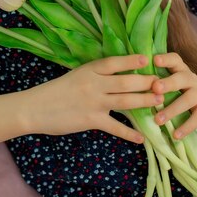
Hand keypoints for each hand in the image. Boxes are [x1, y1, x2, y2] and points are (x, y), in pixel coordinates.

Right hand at [25, 54, 163, 143]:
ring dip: (144, 101)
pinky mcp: (91, 120)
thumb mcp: (76, 75)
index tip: (148, 59)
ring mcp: (93, 102)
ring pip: (125, 101)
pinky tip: (141, 138)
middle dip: (146, 83)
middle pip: (126, 81)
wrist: (34, 107)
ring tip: (159, 103)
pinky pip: (115, 127)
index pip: (114, 62)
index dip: (132, 60)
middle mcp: (94, 83)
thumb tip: (117, 74)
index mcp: (89, 70)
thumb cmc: (55, 91)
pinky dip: (129, 133)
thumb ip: (95, 75)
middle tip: (162, 84)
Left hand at [151, 52, 196, 138]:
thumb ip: (154, 79)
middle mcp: (191, 78)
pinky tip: (175, 135)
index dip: (166, 59)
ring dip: (172, 109)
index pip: (174, 59)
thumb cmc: (175, 89)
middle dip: (168, 83)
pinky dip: (186, 127)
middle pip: (181, 78)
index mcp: (179, 68)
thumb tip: (130, 80)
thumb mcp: (167, 81)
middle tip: (155, 88)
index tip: (154, 60)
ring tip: (158, 120)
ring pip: (188, 99)